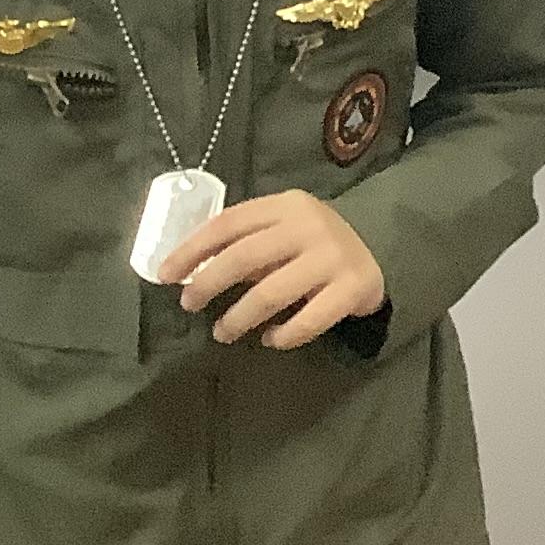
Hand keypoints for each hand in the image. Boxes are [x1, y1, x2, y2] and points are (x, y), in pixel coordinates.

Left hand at [162, 190, 386, 347]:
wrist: (380, 249)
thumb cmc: (313, 242)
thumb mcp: (282, 227)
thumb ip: (245, 242)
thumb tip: (189, 273)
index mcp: (287, 205)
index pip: (227, 224)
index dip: (191, 250)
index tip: (165, 276)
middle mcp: (310, 227)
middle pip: (243, 258)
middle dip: (207, 285)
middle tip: (190, 306)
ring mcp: (333, 258)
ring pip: (269, 294)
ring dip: (238, 318)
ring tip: (223, 332)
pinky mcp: (352, 289)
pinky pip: (306, 322)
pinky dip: (282, 336)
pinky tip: (270, 339)